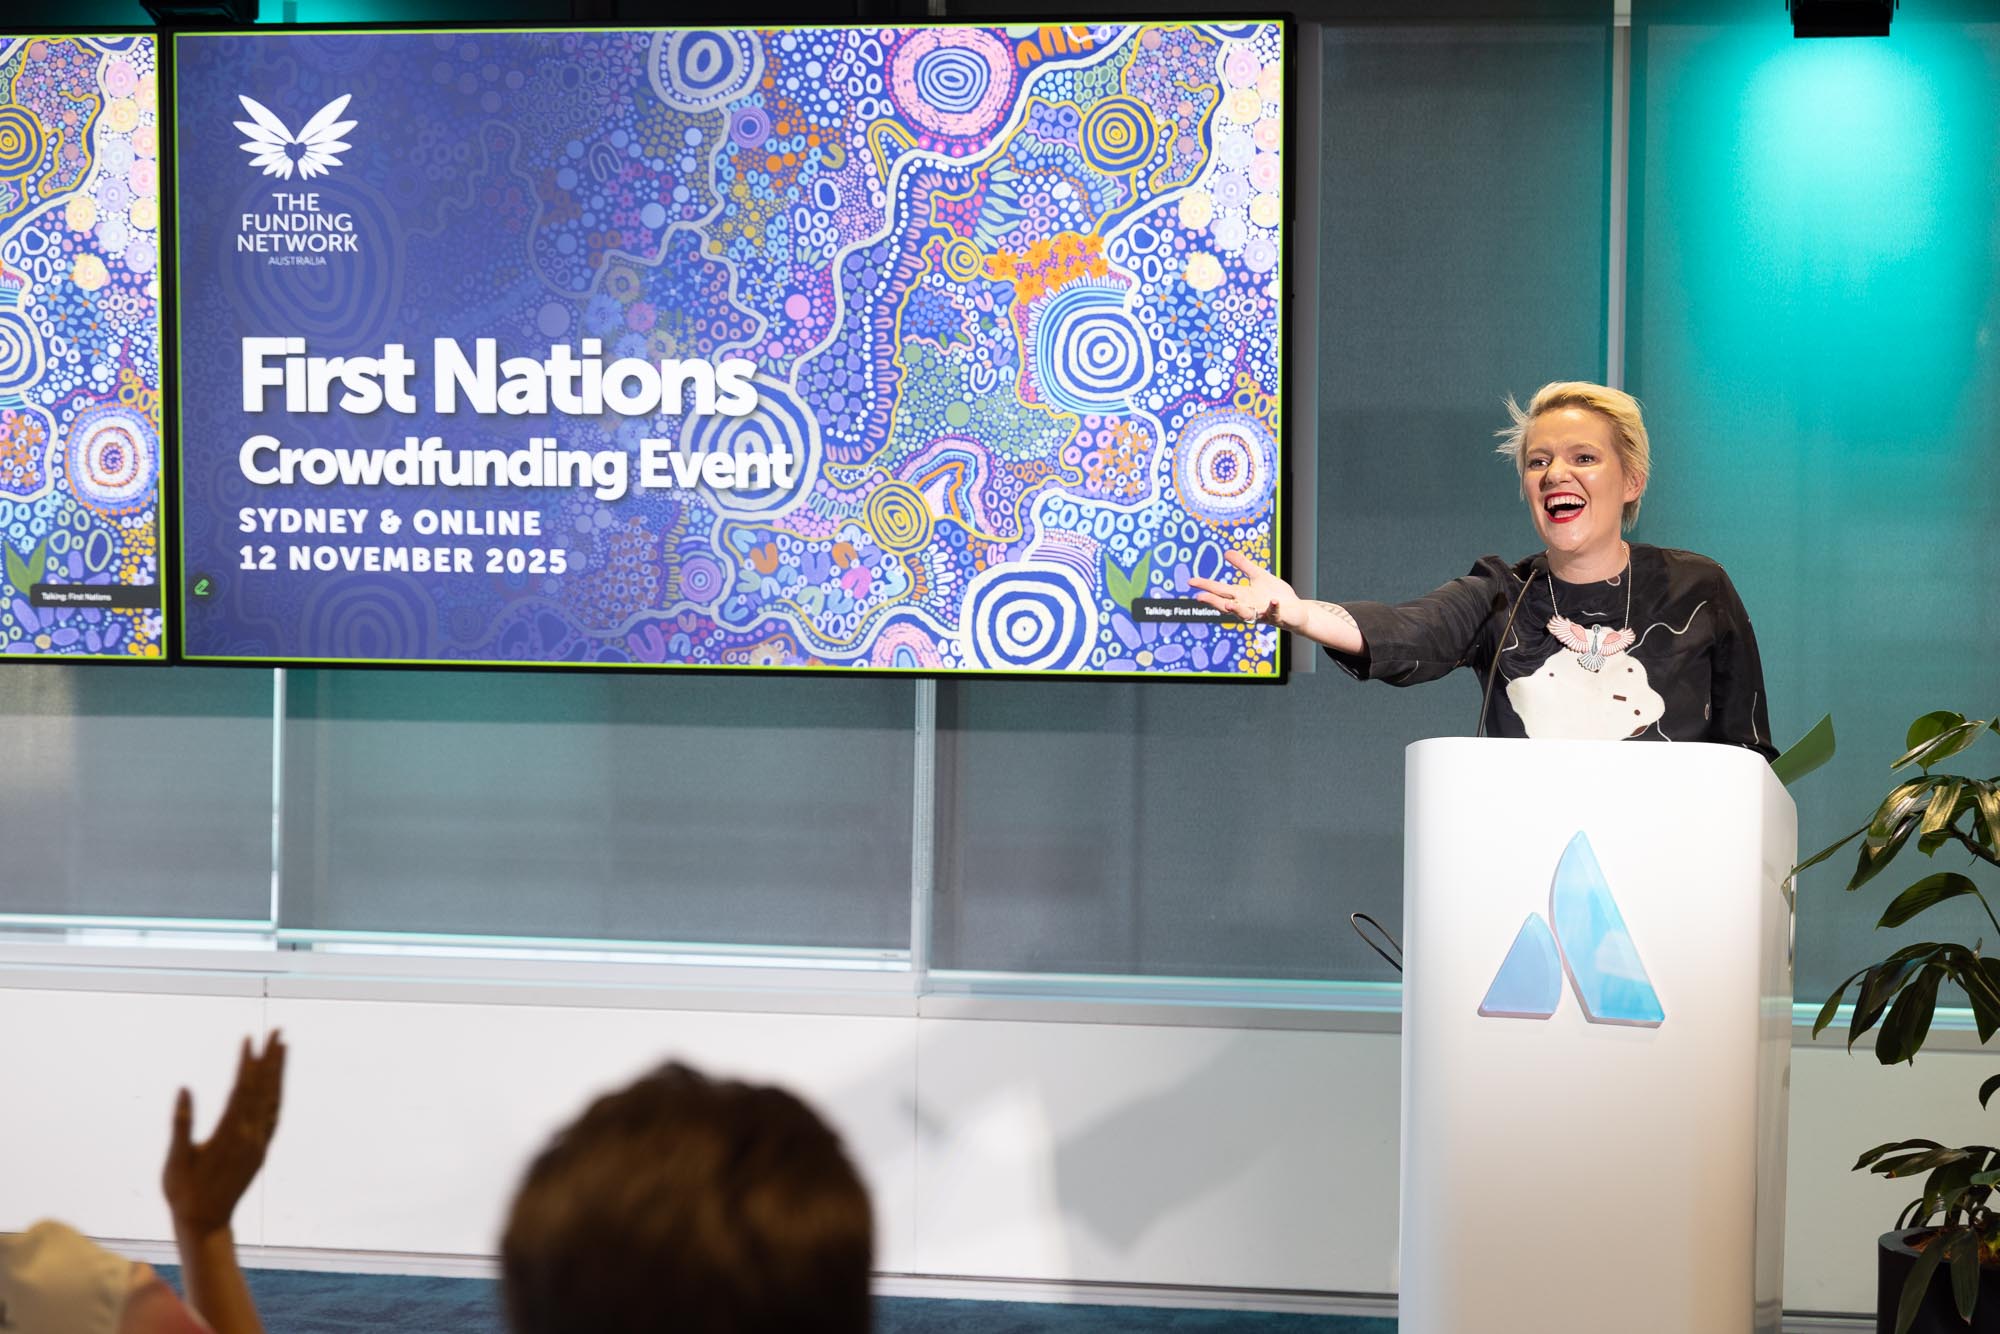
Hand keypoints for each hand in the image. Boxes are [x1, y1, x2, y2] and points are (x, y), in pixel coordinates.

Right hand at [164, 1033, 286, 1238]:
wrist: (206, 1224)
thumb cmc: (183, 1192)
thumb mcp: (176, 1159)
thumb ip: (181, 1123)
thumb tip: (184, 1089)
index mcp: (229, 1135)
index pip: (242, 1089)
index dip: (247, 1062)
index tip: (249, 1038)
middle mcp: (250, 1135)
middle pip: (264, 1088)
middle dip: (271, 1057)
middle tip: (277, 1029)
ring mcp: (259, 1143)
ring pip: (274, 1099)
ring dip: (278, 1072)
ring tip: (283, 1047)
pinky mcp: (261, 1150)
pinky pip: (274, 1115)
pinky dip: (277, 1094)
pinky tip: (277, 1083)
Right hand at [1188, 551, 1301, 628]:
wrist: (1295, 611)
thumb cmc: (1275, 595)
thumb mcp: (1258, 576)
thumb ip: (1243, 565)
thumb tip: (1226, 552)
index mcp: (1242, 596)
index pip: (1220, 591)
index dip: (1206, 586)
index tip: (1191, 582)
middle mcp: (1248, 606)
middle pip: (1227, 604)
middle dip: (1214, 601)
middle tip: (1199, 597)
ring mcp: (1262, 613)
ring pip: (1246, 614)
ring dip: (1237, 610)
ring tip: (1228, 605)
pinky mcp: (1278, 615)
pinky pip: (1274, 612)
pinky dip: (1273, 608)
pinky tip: (1272, 601)